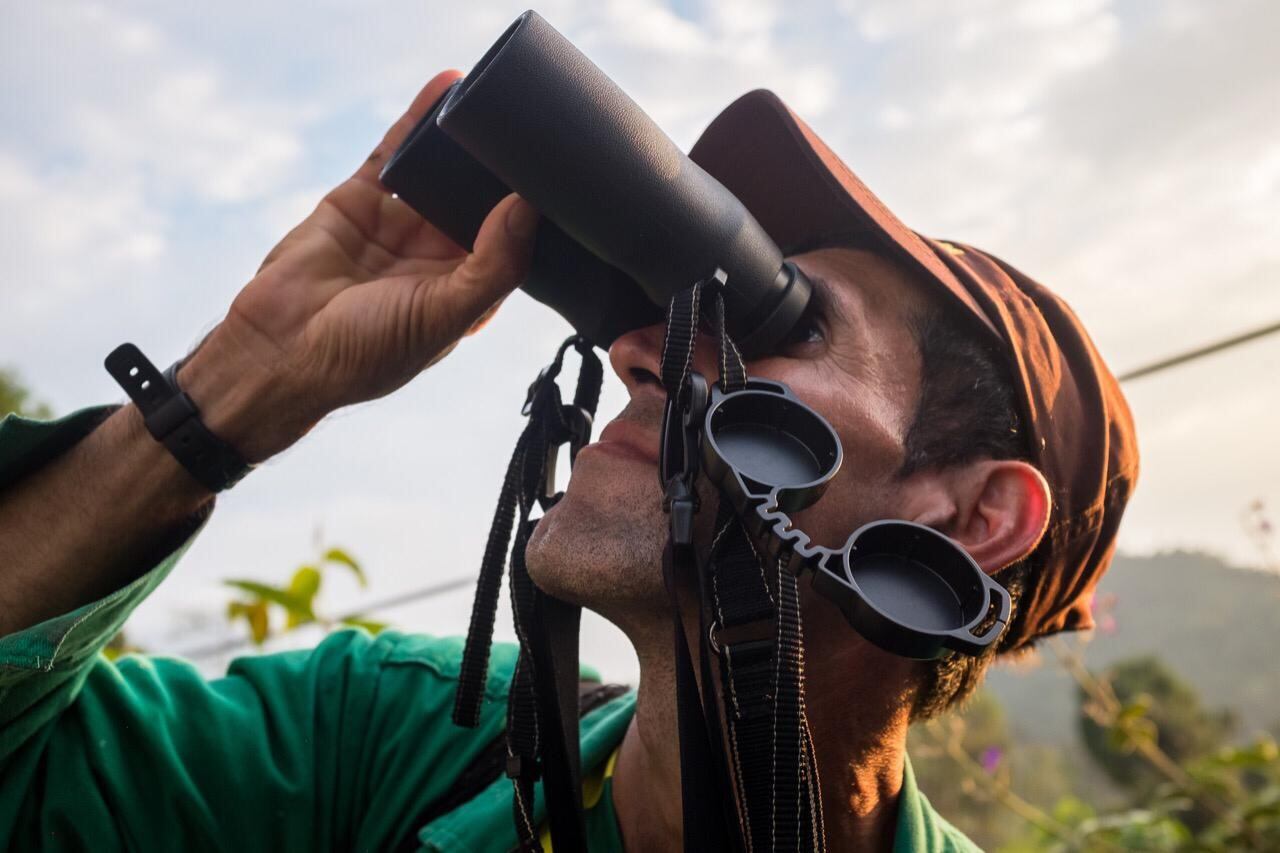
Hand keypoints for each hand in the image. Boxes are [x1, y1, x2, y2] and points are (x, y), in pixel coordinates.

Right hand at [179, 70, 536, 461]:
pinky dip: (418, 120)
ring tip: (501, 99)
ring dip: (466, 139)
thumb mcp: (442, 316)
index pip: (514, 243)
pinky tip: (447, 88)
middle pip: (481, 200)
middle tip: (540, 125)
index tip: (566, 174)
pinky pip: (396, 152)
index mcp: (467, 292)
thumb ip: (492, 266)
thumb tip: (527, 207)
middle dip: (505, 168)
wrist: (277, 351)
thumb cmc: (365, 353)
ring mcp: (399, 226)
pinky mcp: (361, 200)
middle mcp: (438, 258)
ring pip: (442, 171)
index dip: (536, 213)